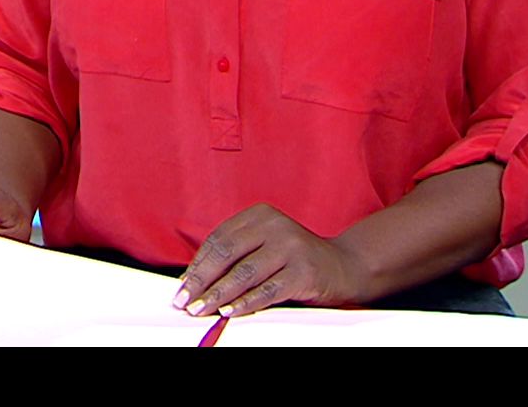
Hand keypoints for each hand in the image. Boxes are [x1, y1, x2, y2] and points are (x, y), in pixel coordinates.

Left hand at [174, 204, 367, 318]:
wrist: (345, 266)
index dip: (198, 264)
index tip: (182, 285)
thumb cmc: (296, 259)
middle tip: (184, 300)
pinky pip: (267, 291)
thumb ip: (237, 255)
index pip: (219, 239)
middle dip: (201, 280)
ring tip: (200, 309)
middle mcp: (275, 226)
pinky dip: (245, 303)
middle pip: (227, 253)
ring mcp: (291, 248)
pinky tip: (229, 312)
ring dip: (218, 295)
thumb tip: (195, 280)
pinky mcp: (304, 272)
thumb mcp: (266, 246)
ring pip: (244, 274)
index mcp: (260, 215)